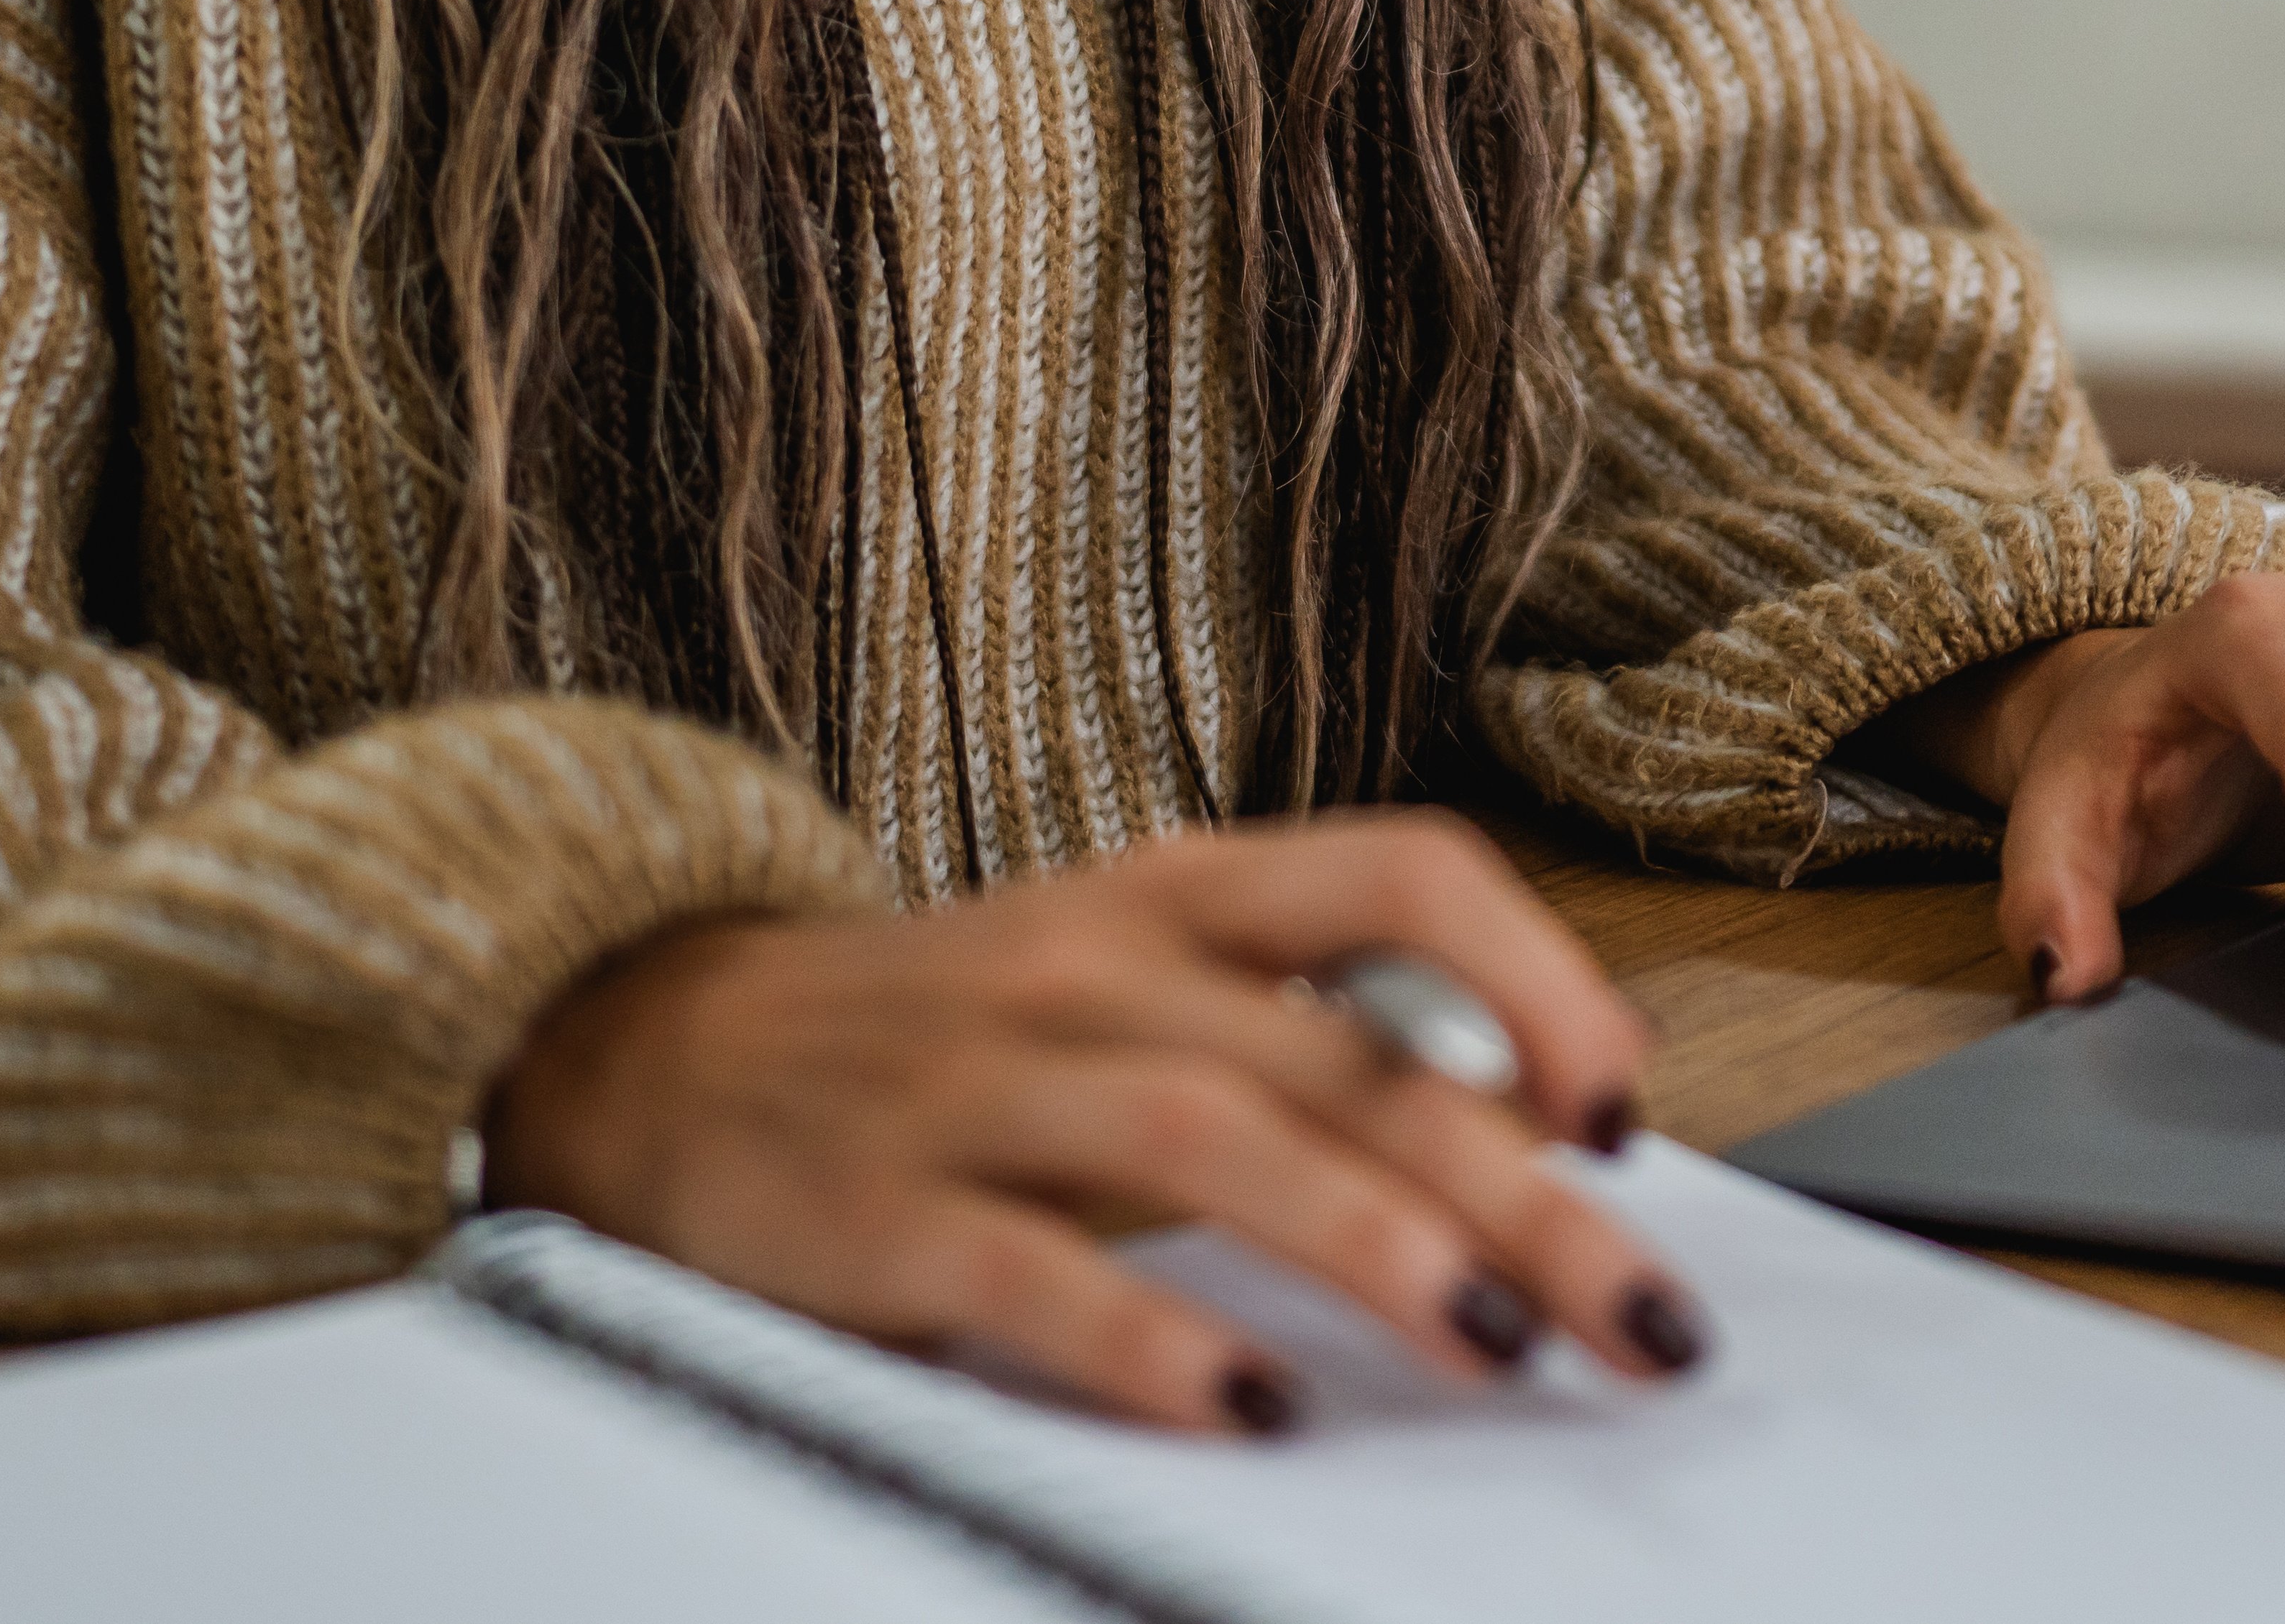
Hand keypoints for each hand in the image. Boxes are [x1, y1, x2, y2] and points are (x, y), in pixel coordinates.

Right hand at [484, 809, 1700, 1436]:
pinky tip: (1251, 1409)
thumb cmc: (945, 1029)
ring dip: (1367, 1237)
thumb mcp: (1133, 975)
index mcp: (1175, 895)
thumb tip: (1546, 1120)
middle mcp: (1091, 965)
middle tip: (1640, 1310)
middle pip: (1344, 1056)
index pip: (1401, 874)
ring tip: (1489, 1343)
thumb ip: (1317, 1029)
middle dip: (1517, 1188)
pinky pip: (1029, 1269)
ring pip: (1209, 1135)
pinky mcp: (875, 1208)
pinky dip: (1149, 1341)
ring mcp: (980, 1082)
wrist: (644, 1038)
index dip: (1538, 978)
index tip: (1625, 1110)